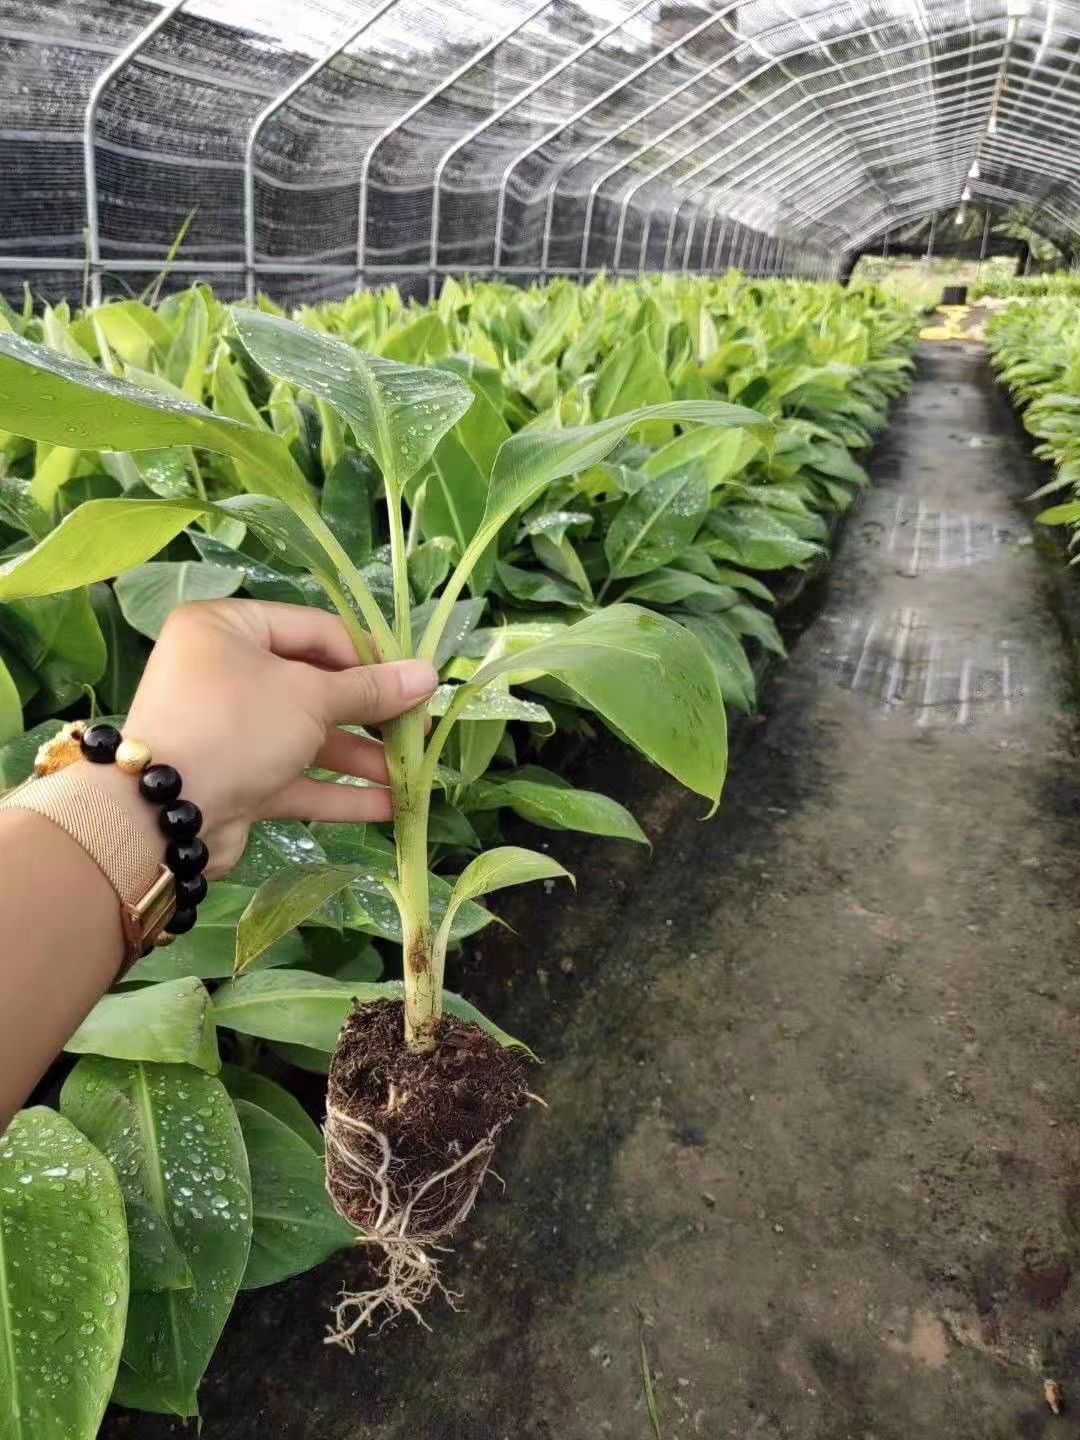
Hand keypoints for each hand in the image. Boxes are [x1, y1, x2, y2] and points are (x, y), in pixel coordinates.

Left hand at [115, 600, 436, 875]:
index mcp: (228, 629)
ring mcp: (228, 730)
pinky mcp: (234, 779)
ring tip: (414, 775)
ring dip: (362, 757)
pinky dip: (338, 790)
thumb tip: (429, 675)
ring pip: (308, 737)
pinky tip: (389, 806)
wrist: (160, 815)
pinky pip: (295, 777)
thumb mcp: (310, 698)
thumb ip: (371, 689)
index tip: (416, 682)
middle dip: (371, 714)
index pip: (316, 630)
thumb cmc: (236, 726)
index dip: (371, 656)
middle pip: (314, 685)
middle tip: (420, 731)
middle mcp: (223, 673)